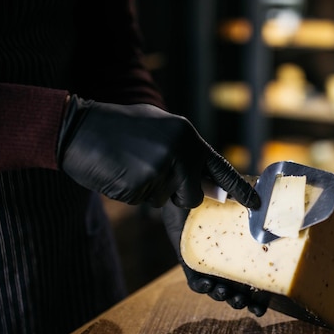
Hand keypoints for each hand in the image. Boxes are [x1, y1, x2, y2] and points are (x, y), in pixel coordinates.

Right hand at [57, 95, 257, 207]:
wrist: (76, 128)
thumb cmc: (115, 129)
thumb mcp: (158, 128)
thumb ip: (182, 148)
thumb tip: (202, 175)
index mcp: (186, 135)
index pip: (220, 167)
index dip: (238, 189)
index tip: (257, 206)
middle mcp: (180, 150)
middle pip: (191, 195)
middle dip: (174, 194)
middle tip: (148, 169)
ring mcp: (161, 168)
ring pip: (165, 201)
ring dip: (149, 191)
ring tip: (129, 164)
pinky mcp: (141, 184)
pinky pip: (143, 202)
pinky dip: (131, 192)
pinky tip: (118, 171)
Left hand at [161, 200, 268, 317]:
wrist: (184, 184)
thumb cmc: (215, 189)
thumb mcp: (234, 195)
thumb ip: (245, 198)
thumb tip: (259, 203)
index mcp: (244, 250)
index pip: (256, 280)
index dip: (260, 298)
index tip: (263, 308)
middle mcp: (228, 259)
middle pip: (237, 289)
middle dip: (241, 302)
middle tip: (244, 303)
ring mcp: (209, 261)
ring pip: (216, 288)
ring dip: (222, 296)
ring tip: (225, 294)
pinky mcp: (188, 259)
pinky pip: (194, 279)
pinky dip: (200, 286)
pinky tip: (207, 285)